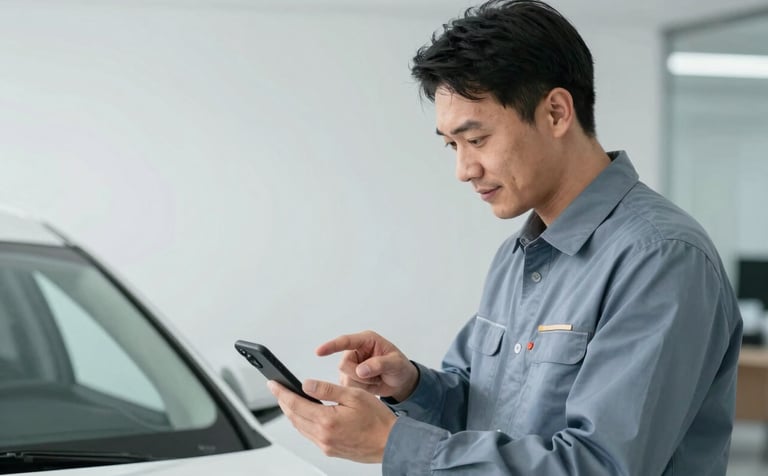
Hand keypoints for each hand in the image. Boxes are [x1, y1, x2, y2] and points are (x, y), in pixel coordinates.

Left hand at [268, 379, 396, 462]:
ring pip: (300, 427)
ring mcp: (326, 445)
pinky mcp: (330, 450)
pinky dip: (302, 423)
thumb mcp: (353, 395)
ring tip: (287, 399)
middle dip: (283, 401)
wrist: (391, 443)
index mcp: (327, 421)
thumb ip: (327, 389)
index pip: (295, 404)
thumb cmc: (378, 420)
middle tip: (277, 389)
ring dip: (291, 412)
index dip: (282, 392)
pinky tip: (304, 415)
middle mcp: (323, 436)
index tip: (273, 384)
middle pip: (294, 417)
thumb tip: (306, 384)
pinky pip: (309, 435)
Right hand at [316, 331, 417, 401]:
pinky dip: (360, 390)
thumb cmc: (399, 367)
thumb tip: (361, 370)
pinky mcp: (350, 378)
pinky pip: (347, 387)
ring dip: (362, 384)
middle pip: (344, 365)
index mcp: (366, 341)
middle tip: (376, 377)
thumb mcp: (396, 364)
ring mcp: (352, 365)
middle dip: (359, 375)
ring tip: (376, 380)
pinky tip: (371, 386)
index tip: (319, 352)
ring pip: (345, 378)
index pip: (345, 341)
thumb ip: (380, 364)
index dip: (332, 346)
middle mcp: (356, 351)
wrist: (401, 381)